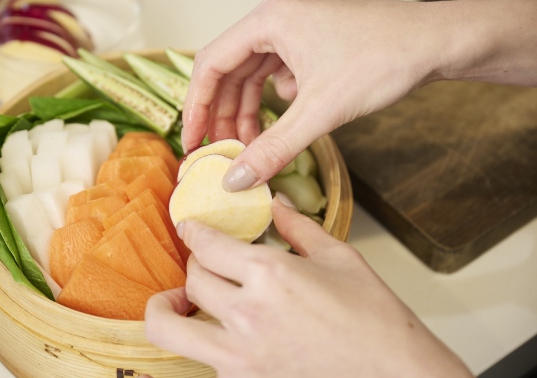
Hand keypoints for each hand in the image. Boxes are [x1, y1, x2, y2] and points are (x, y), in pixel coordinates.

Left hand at [144, 196, 472, 376]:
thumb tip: (276, 203)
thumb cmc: (375, 319)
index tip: (189, 227)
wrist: (395, 375)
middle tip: (205, 258)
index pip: (206, 244)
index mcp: (270, 274)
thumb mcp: (339, 259)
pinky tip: (219, 330)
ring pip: (172, 329)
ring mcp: (240, 356)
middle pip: (192, 279)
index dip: (192, 231)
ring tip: (179, 300)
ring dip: (168, 309)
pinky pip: (202, 358)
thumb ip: (297, 227)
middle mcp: (247, 314)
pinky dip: (200, 341)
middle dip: (196, 263)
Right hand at [182, 0, 536, 191]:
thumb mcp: (321, 112)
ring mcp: (297, 22)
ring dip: (251, 110)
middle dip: (227, 114)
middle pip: (231, 69)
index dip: (197, 107)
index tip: (193, 142)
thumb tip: (236, 180)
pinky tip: (285, 122)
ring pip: (255, 71)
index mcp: (270, 17)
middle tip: (222, 153)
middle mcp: (278, 13)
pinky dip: (275, 99)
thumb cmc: (386, 59)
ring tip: (250, 147)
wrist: (439, 43)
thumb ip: (273, 149)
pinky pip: (278, 69)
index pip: (211, 63)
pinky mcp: (313, 35)